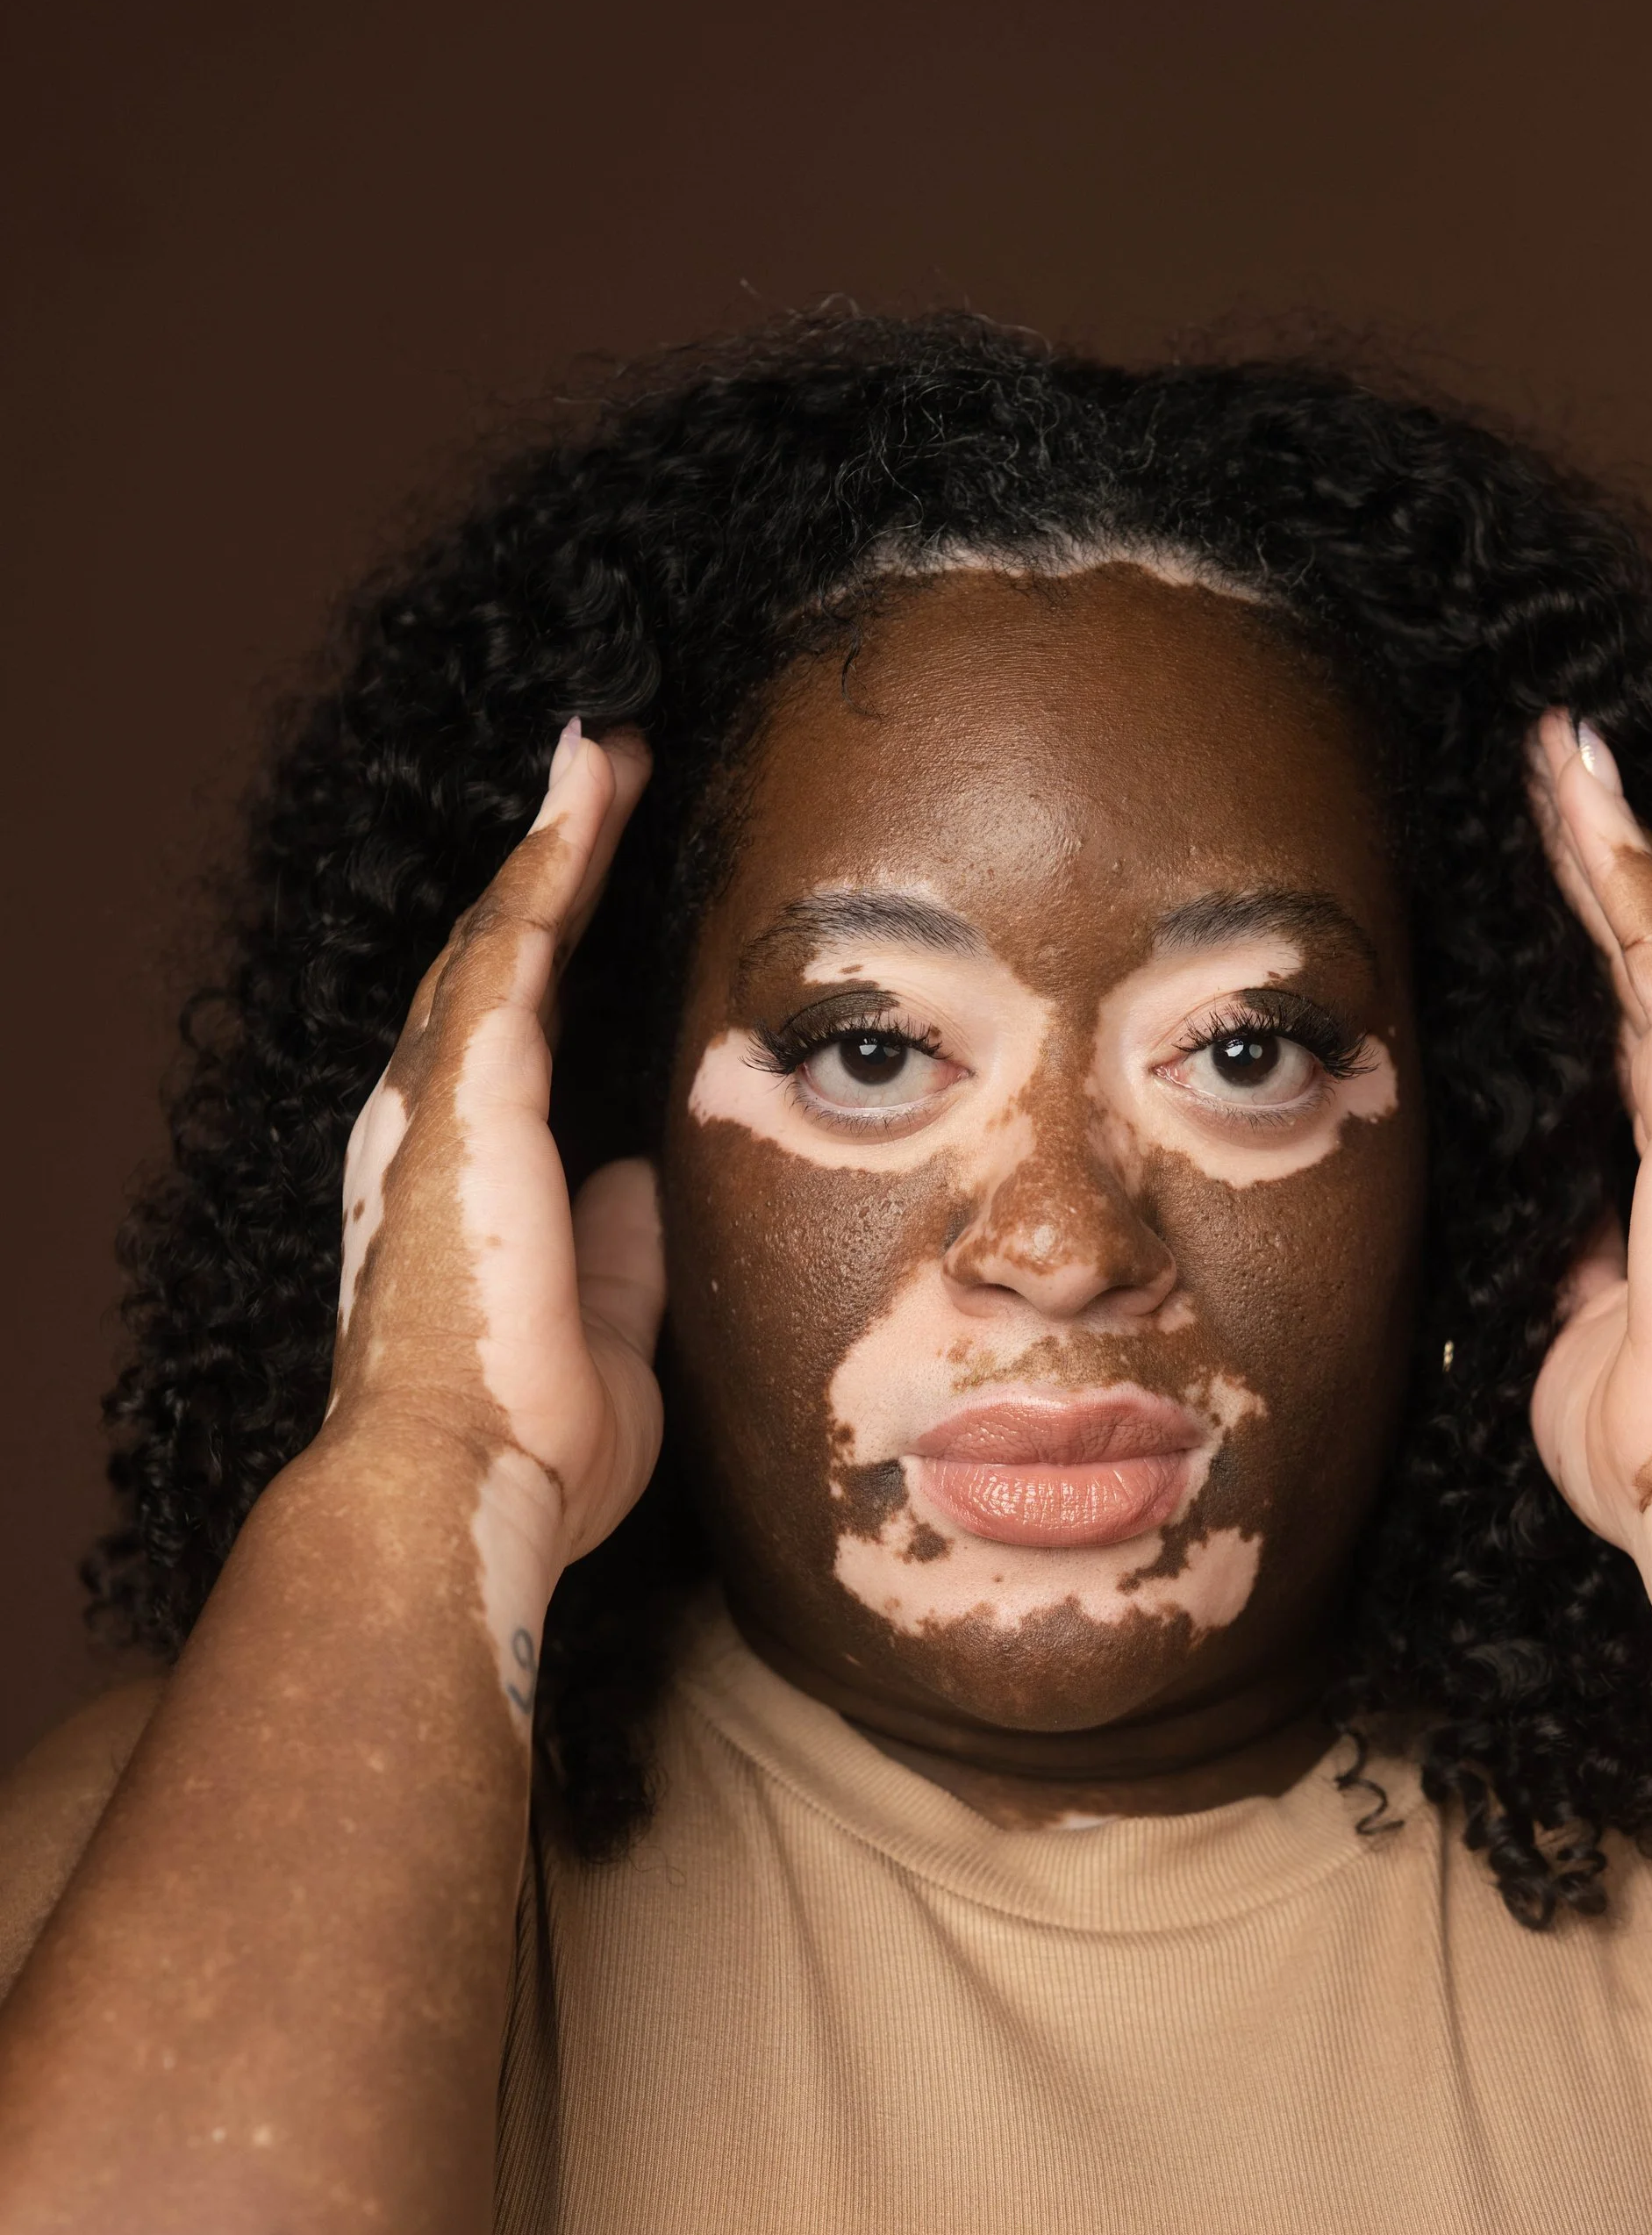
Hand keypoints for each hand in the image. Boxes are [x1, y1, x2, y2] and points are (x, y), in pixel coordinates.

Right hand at [328, 722, 665, 1577]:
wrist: (462, 1488)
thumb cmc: (527, 1447)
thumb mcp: (603, 1336)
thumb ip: (617, 1254)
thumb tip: (641, 1186)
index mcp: (456, 1188)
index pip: (510, 1043)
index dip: (549, 960)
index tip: (593, 893)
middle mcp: (427, 1128)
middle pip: (494, 964)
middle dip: (549, 871)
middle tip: (603, 778)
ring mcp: (437, 1101)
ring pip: (503, 928)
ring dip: (558, 834)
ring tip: (607, 746)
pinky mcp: (466, 1089)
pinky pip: (516, 937)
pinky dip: (554, 853)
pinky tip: (591, 781)